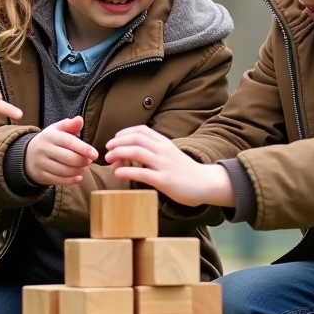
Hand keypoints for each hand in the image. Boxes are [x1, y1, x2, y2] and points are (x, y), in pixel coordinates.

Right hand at [24, 116, 97, 186]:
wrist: (27, 154)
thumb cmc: (49, 141)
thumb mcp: (57, 129)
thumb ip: (70, 125)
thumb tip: (80, 119)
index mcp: (50, 136)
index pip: (69, 142)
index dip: (84, 149)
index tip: (95, 154)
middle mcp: (44, 149)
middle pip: (68, 158)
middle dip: (82, 161)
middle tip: (89, 161)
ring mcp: (41, 163)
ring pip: (64, 170)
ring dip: (78, 171)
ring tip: (83, 168)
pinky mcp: (41, 175)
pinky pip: (59, 180)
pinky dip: (71, 180)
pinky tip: (79, 177)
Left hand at [105, 125, 234, 207]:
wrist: (205, 183)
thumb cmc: (185, 170)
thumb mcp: (170, 154)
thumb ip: (153, 151)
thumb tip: (132, 152)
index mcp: (164, 142)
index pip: (141, 130)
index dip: (124, 133)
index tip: (114, 139)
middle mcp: (163, 150)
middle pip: (136, 138)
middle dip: (117, 142)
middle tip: (107, 150)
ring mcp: (164, 165)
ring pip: (137, 152)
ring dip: (119, 153)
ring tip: (110, 159)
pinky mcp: (164, 180)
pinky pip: (142, 173)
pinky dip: (126, 172)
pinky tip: (117, 174)